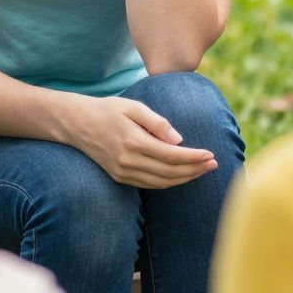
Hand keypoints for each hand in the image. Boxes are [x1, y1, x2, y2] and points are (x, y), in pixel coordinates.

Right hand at [65, 95, 215, 188]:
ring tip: (203, 170)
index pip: (172, 155)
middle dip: (195, 169)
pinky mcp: (120, 177)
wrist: (77, 124)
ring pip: (162, 182)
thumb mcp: (133, 107)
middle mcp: (128, 161)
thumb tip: (179, 140)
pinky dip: (169, 182)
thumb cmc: (108, 110)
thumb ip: (157, 122)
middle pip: (170, 172)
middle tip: (214, 164)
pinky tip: (182, 175)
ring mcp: (123, 172)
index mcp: (134, 142)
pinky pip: (150, 185)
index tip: (211, 154)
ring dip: (185, 178)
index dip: (194, 157)